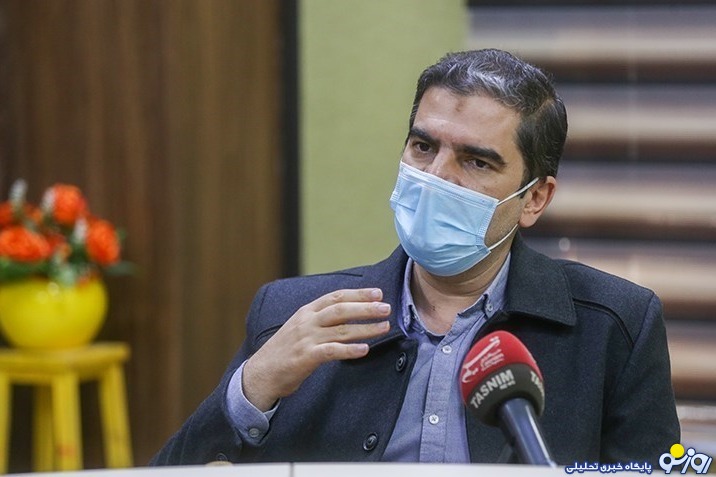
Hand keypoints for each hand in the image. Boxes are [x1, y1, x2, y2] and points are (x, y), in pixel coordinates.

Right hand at [242, 288, 390, 410]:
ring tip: (384, 327)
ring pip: (341, 329)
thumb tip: (347, 313)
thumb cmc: (284, 351)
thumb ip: (320, 320)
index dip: (358, 294)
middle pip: (341, 309)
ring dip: (365, 328)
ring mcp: (306, 339)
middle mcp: (307, 321)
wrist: (261, 373)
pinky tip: (364, 349)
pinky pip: (332, 351)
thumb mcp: (300, 327)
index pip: (335, 297)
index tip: (377, 293)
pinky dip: (350, 350)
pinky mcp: (306, 357)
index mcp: (306, 312)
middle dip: (366, 307)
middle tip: (386, 307)